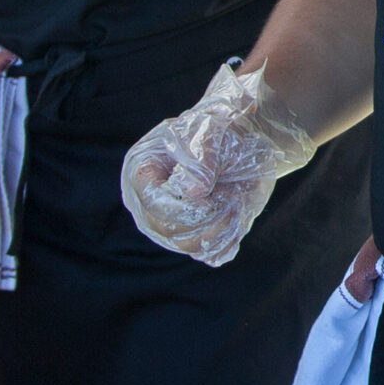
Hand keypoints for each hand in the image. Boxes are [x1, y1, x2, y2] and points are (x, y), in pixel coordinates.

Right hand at [118, 63, 317, 265]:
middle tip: (230, 194)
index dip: (185, 207)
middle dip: (208, 217)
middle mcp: (150, 204)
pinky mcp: (196, 237)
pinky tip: (236, 213)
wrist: (242, 141)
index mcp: (142, 171)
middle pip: (170, 231)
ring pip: (192, 246)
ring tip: (235, 198)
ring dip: (222, 226)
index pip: (154, 204)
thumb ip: (200, 160)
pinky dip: (231, 237)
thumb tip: (192, 192)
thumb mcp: (210, 133)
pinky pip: (212, 254)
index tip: (212, 195)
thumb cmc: (219, 130)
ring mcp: (171, 224)